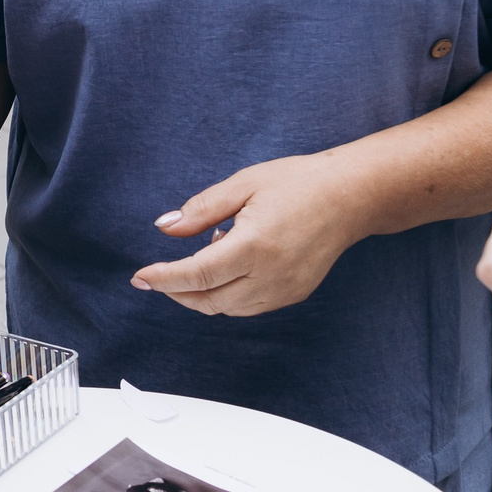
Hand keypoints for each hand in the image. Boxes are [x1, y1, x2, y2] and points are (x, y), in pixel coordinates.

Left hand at [131, 153, 364, 316]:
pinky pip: (250, 306)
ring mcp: (285, 290)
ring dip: (203, 295)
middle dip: (177, 293)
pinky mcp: (295, 294)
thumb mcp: (244, 184)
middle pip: (208, 300)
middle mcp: (270, 276)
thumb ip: (201, 209)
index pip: (196, 275)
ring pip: (229, 309)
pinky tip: (230, 264)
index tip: (139, 277)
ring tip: (205, 256)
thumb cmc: (298, 182)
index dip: (163, 278)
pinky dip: (228, 295)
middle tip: (156, 277)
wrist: (352, 196)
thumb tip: (164, 227)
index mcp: (254, 246)